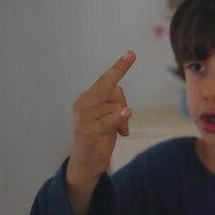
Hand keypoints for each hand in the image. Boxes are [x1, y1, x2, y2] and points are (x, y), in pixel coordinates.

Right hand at [67, 51, 134, 186]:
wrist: (86, 161)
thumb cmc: (100, 134)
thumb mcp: (109, 115)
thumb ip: (115, 103)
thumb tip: (124, 107)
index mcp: (87, 96)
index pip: (107, 80)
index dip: (120, 67)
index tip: (131, 53)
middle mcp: (83, 102)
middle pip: (114, 90)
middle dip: (122, 102)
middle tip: (123, 115)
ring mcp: (84, 116)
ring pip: (116, 106)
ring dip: (121, 121)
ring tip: (113, 132)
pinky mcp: (89, 130)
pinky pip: (109, 120)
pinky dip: (118, 117)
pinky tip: (126, 112)